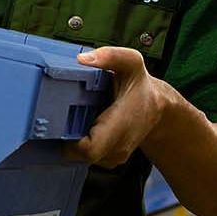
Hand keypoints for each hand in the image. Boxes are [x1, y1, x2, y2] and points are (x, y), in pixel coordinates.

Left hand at [66, 46, 173, 168]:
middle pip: (80, 156)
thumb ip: (110, 56)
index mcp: (120, 125)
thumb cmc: (141, 86)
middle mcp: (118, 146)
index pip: (89, 150)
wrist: (158, 108)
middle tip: (58, 118)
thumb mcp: (130, 63)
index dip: (70, 142)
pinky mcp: (110, 159)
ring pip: (83, 158)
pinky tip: (82, 126)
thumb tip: (82, 59)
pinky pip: (89, 157)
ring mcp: (115, 156)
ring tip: (73, 119)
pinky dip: (81, 144)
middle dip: (66, 139)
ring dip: (73, 141)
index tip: (59, 124)